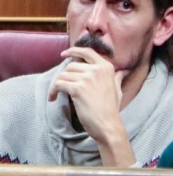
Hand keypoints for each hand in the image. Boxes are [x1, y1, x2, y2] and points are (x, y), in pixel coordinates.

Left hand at [48, 47, 133, 165]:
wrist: (108, 124)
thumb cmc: (111, 109)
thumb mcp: (117, 90)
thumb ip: (116, 78)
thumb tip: (122, 71)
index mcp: (106, 68)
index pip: (87, 52)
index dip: (74, 51)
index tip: (64, 54)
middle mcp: (97, 70)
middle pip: (71, 66)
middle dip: (64, 76)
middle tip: (61, 86)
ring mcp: (87, 78)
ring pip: (63, 75)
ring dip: (56, 85)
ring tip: (56, 94)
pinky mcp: (77, 88)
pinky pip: (58, 84)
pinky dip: (53, 91)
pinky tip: (53, 98)